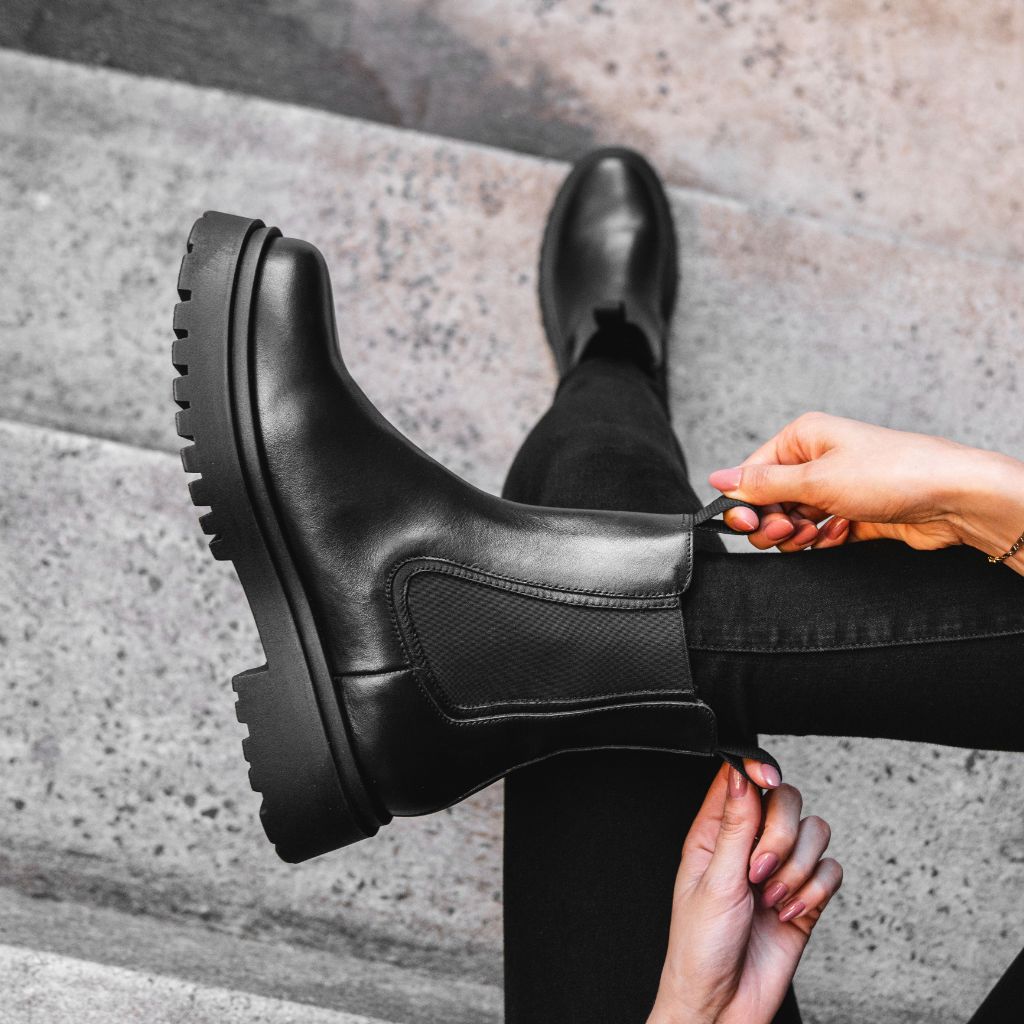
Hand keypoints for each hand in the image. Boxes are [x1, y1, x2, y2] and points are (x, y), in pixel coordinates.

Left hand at [647, 764, 841, 1023]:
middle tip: (759, 870)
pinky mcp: (805, 898)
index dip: (757, 770)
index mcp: (714, 832)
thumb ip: (733, 826)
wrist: (722, 1006)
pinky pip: (831, 871)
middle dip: (781, 834)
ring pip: (814, 833)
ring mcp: (780, 870)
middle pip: (786, 800)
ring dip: (798, 867)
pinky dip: (815, 891)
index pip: (741, 779)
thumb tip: (740, 773)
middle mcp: (749, 845)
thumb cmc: (700, 947)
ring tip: (772, 898)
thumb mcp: (713, 881)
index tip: (768, 780)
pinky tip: (789, 912)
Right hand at [708, 412, 1023, 571]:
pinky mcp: (852, 514)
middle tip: (792, 530)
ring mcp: (835, 488)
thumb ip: (761, 485)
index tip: (746, 525)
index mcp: (802, 438)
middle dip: (774, 522)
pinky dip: (823, 540)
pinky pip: (819, 534)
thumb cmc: (892, 473)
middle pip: (769, 501)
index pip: (751, 474)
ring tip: (819, 533)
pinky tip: (840, 534)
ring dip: (799, 534)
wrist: (954, 497)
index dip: (744, 503)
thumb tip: (718, 480)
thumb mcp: (815, 479)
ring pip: (793, 521)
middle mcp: (816, 460)